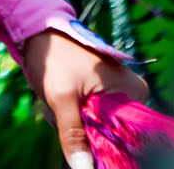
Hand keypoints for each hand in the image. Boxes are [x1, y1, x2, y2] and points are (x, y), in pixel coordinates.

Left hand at [20, 30, 148, 168]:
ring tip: (60, 100)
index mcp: (134, 91)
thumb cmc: (55, 57)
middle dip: (82, 128)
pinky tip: (62, 100)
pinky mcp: (103, 96)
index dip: (103, 142)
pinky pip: (89, 119)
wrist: (40, 32)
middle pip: (110, 132)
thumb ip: (73, 134)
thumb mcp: (62, 97)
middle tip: (65, 106)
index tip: (79, 129)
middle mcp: (132, 94)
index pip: (128, 134)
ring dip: (74, 122)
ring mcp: (117, 95)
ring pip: (96, 127)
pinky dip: (73, 115)